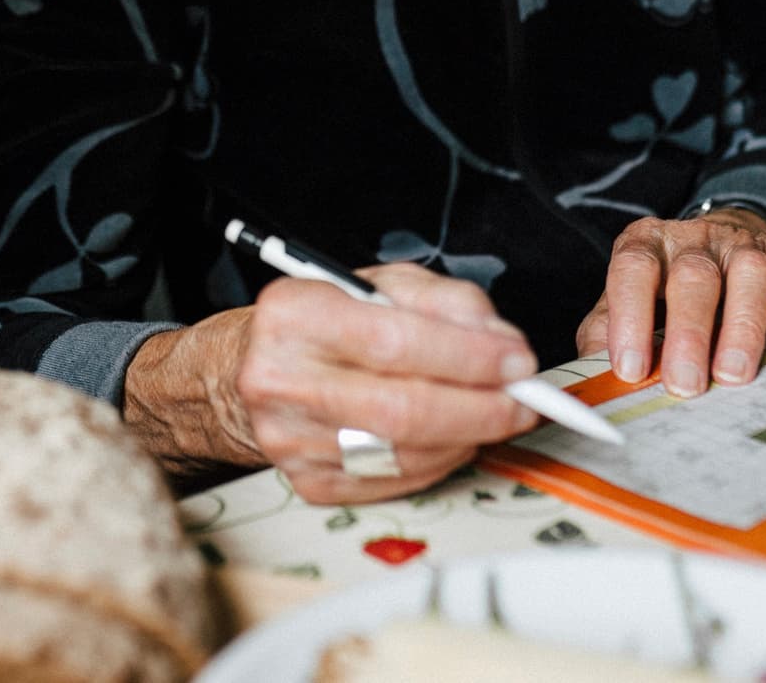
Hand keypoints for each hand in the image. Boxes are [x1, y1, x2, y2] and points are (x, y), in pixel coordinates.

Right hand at [123, 262, 539, 503]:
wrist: (242, 372)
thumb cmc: (318, 324)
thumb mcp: (376, 283)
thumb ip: (445, 301)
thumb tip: (502, 343)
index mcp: (295, 314)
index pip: (396, 340)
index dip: (469, 355)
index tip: (516, 360)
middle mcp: (282, 378)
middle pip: (403, 408)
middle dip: (480, 408)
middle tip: (523, 401)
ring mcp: (289, 439)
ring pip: (403, 452)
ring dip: (467, 437)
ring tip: (493, 416)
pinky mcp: (306, 482)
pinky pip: (393, 482)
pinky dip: (438, 462)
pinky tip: (453, 439)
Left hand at [573, 206, 765, 397]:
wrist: (719, 238)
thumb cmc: (665, 285)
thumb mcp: (626, 300)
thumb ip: (606, 332)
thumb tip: (594, 376)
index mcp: (647, 244)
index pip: (633, 269)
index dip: (630, 318)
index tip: (631, 369)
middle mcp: (696, 238)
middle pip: (693, 275)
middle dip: (689, 333)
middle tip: (686, 385)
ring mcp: (746, 243)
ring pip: (751, 271)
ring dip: (743, 326)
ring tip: (733, 374)